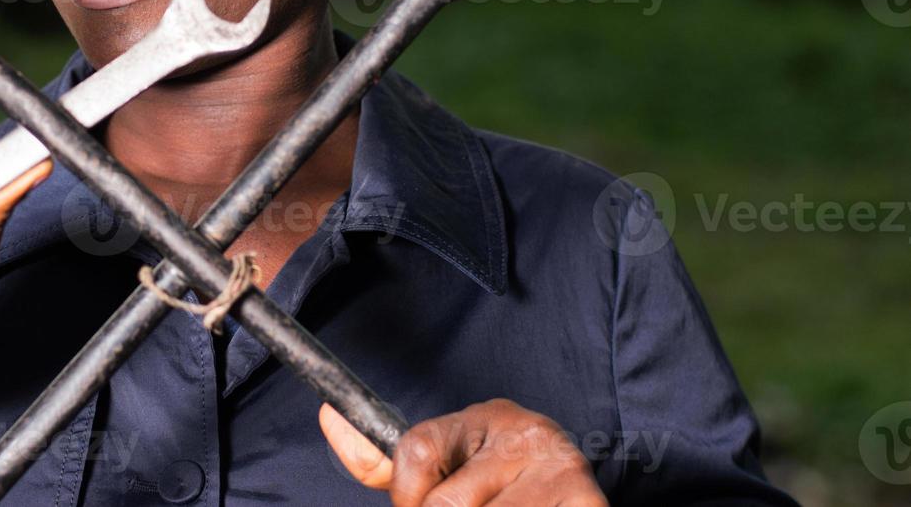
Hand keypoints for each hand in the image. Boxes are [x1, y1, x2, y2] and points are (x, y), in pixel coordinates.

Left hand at [320, 398, 607, 505]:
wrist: (572, 496)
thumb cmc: (496, 486)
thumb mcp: (445, 465)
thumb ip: (388, 461)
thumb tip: (328, 416)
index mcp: (481, 418)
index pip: (415, 451)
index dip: (409, 493)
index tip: (419, 500)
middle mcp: (522, 430)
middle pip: (443, 503)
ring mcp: (557, 465)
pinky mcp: (584, 499)